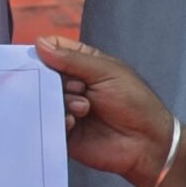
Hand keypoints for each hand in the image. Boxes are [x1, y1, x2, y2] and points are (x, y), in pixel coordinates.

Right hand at [35, 35, 185, 186]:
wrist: (146, 143)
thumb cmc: (134, 102)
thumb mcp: (107, 72)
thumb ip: (73, 59)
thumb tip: (39, 43)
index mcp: (83, 66)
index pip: (54, 51)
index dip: (44, 52)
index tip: (42, 58)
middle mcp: (71, 85)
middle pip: (44, 75)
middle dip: (55, 80)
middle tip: (77, 88)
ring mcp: (65, 108)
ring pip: (44, 98)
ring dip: (62, 101)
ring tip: (84, 109)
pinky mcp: (62, 130)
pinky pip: (46, 122)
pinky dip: (58, 119)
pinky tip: (73, 122)